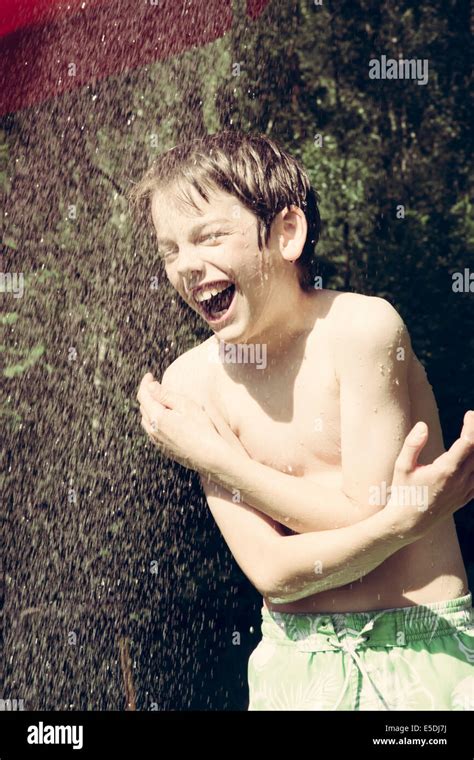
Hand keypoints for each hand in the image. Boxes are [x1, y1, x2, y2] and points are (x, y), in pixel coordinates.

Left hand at [137, 372, 232, 471]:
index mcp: (157, 417)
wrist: (211, 456)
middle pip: (143, 408)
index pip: (143, 396)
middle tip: (156, 385)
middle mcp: (153, 430)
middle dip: (147, 395)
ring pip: (147, 420)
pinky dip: (155, 420)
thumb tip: (151, 386)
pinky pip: (153, 431)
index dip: (145, 383)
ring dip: (150, 408)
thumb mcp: (186, 406)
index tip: (150, 375)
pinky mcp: (164, 449)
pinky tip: (165, 418)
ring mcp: (158, 441)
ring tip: (160, 400)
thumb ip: (165, 395)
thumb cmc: (202, 428)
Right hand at [386, 411, 473, 538]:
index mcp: (446, 470)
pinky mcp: (466, 497)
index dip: (471, 426)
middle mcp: (460, 480)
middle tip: (473, 419)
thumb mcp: (402, 466)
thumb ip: (413, 444)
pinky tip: (473, 457)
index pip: (468, 442)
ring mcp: (465, 490)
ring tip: (472, 436)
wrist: (409, 523)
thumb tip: (423, 425)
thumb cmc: (403, 492)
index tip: (469, 413)